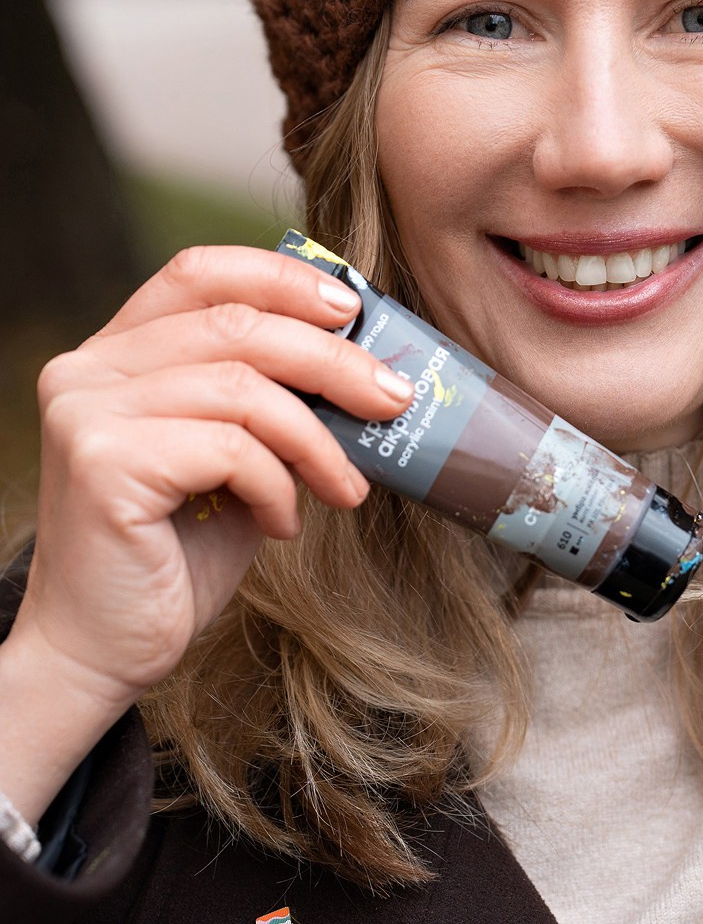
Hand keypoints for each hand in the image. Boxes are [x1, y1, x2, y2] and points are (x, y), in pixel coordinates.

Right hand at [0, 245, 412, 821]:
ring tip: (346, 488)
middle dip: (332, 360)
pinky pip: (229, 447)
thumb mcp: (233, 462)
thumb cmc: (174, 559)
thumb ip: (268, 404)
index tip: (352, 309)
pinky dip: (277, 486)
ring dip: (316, 438)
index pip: (199, 271)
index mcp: (114, 354)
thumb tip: (364, 367)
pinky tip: (281, 524)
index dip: (282, 278)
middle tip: (394, 398)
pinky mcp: (103, 462)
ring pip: (242, 386)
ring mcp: (87, 411)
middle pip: (235, 325)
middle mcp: (88, 370)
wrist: (103, 652)